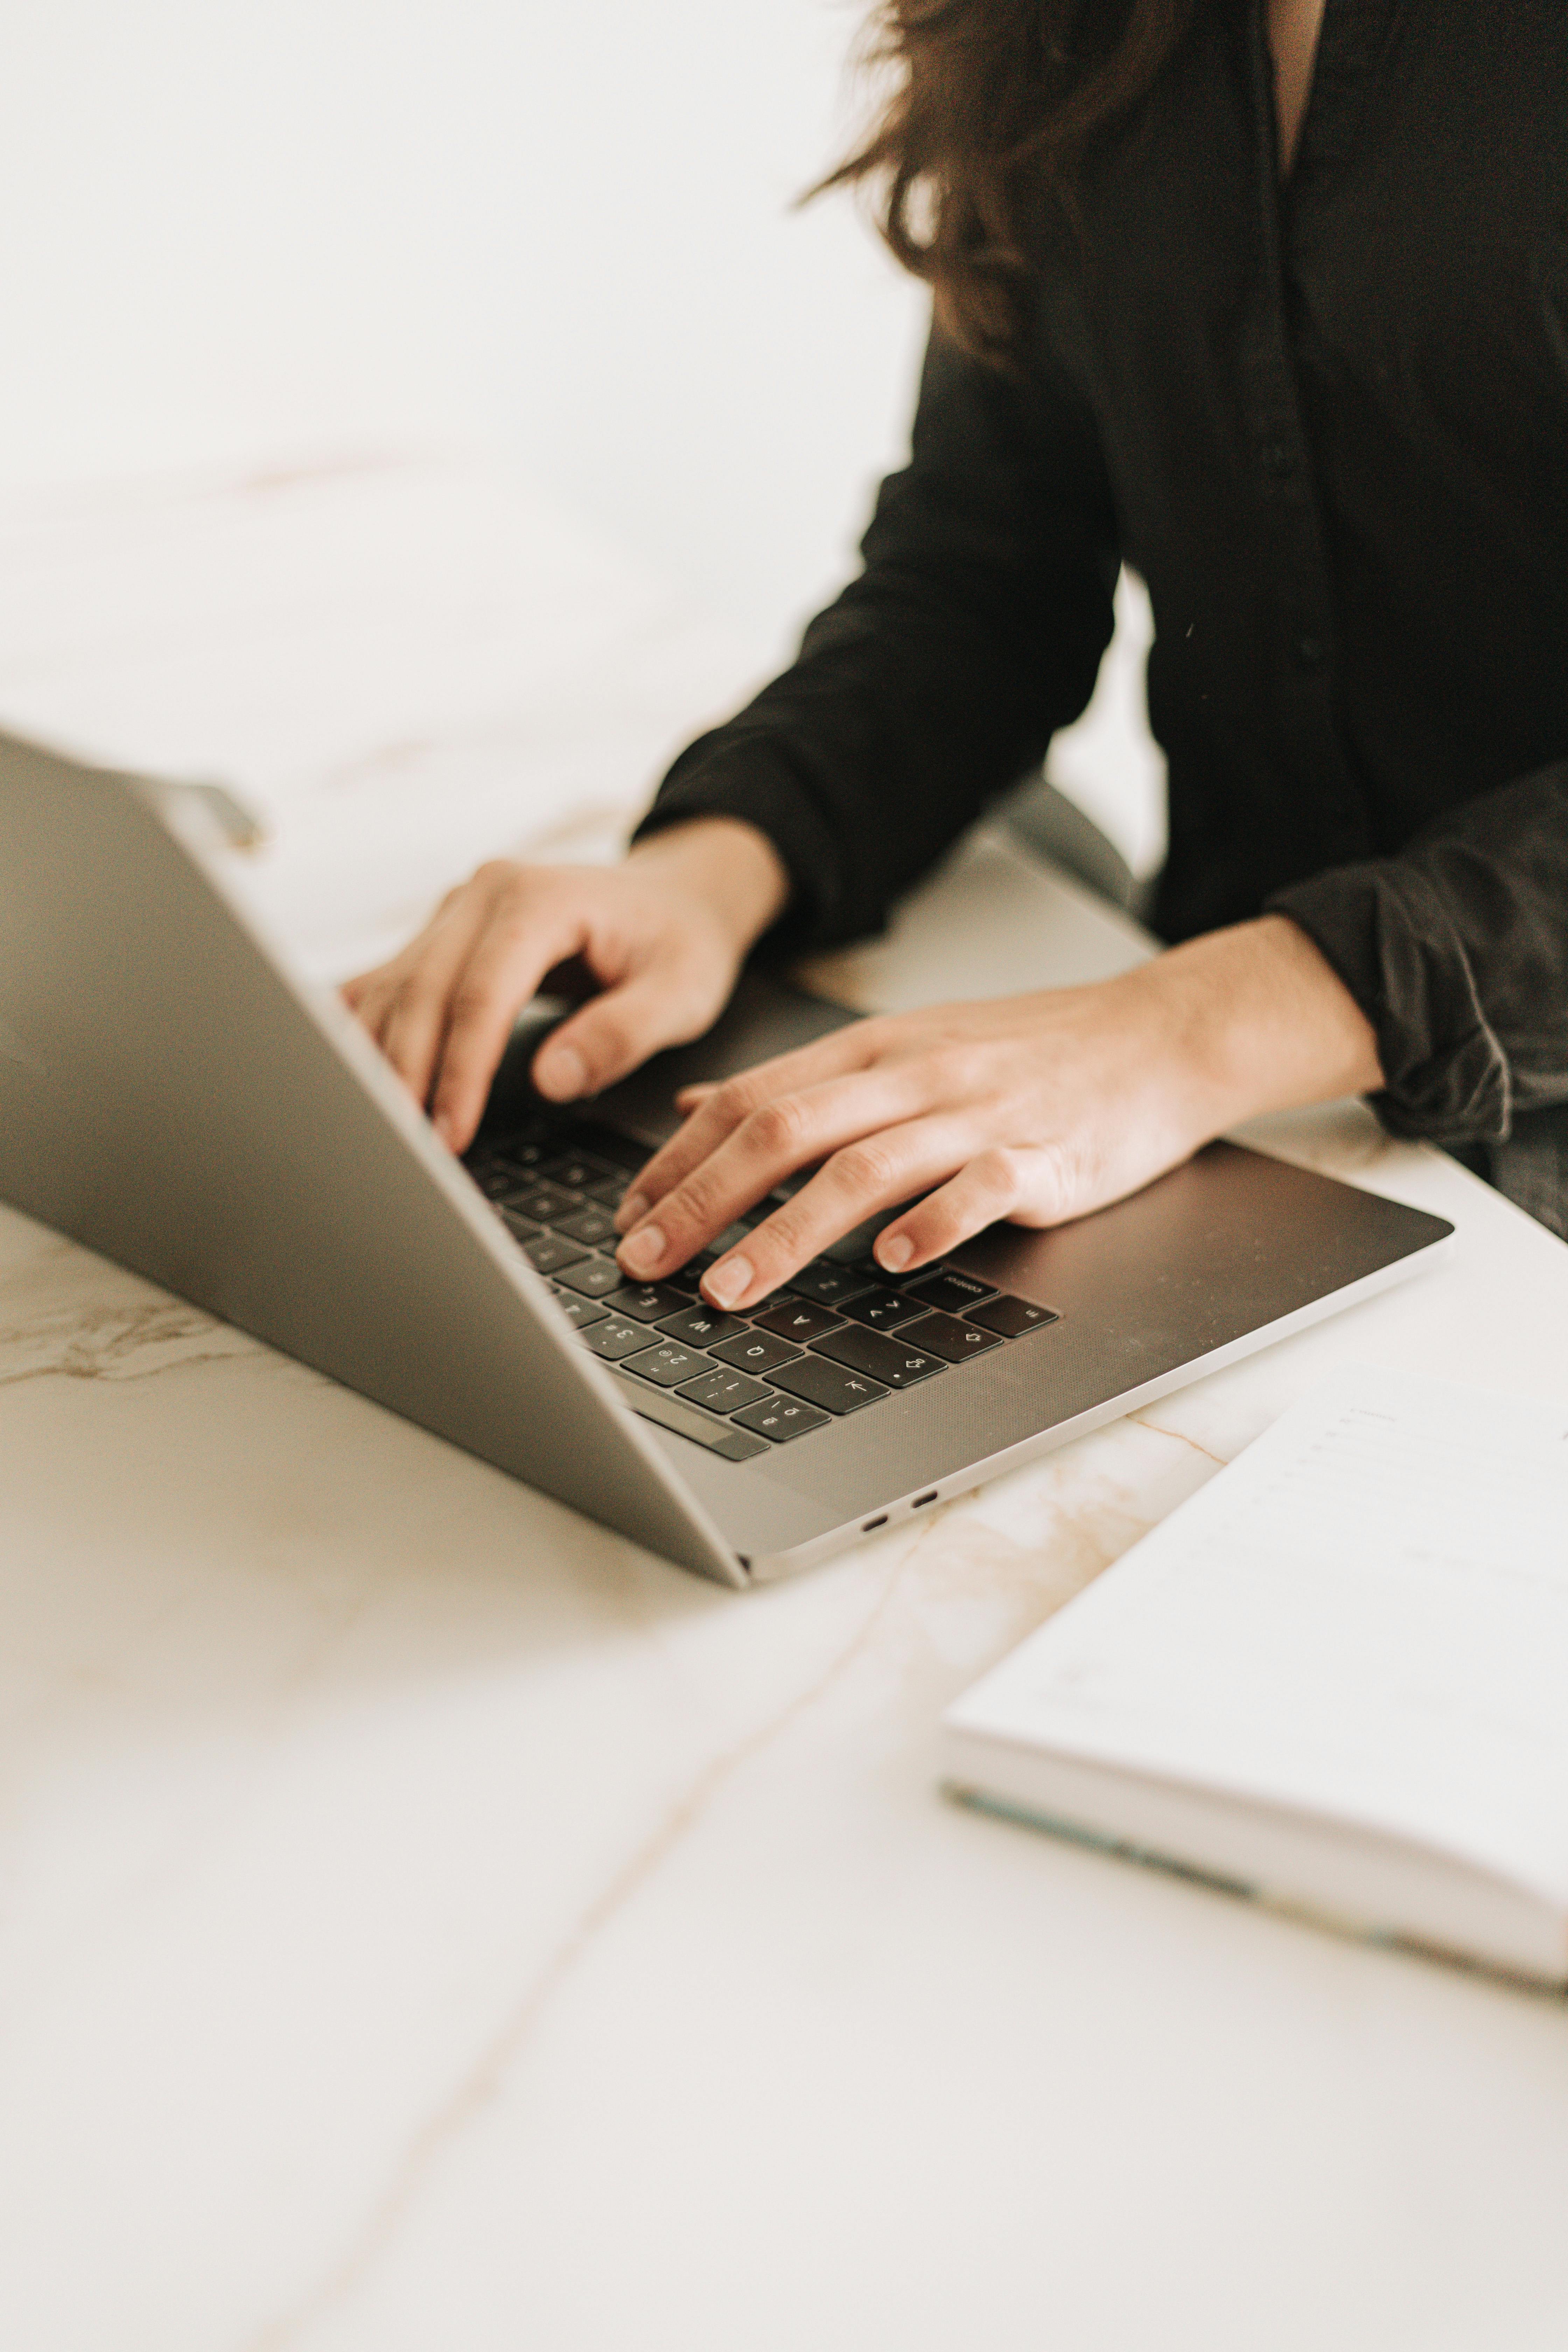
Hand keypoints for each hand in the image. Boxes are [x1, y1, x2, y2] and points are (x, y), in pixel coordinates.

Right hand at [342, 818, 789, 1151]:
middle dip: (406, 1075)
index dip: (461, 1069)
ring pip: (391, 988)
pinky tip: (351, 1083)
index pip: (482, 993)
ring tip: (377, 1132)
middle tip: (404, 1150)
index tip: (451, 1134)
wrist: (673, 899)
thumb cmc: (680, 944)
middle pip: (421, 990)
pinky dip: (366, 1034)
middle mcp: (483, 895)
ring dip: (375, 1060)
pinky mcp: (440, 936)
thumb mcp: (681, 992)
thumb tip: (550, 1080)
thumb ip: (622, 1034)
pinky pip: (386, 985)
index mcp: (541, 899)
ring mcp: (453, 913)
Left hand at [612, 915, 1383, 1309]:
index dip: (679, 1162)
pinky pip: (980, 1191)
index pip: (752, 1101)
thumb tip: (695, 1106)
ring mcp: (979, 1116)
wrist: (1158, 1036)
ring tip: (727, 1291)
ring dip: (783, 1234)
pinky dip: (931, 1225)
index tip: (626, 1218)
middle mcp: (914, 1077)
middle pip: (785, 1133)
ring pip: (862, 1168)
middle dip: (702, 1203)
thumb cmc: (1029, 1053)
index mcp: (874, 1051)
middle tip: (644, 1262)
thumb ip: (803, 1080)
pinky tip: (891, 1262)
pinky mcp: (1043, 1158)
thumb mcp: (903, 1047)